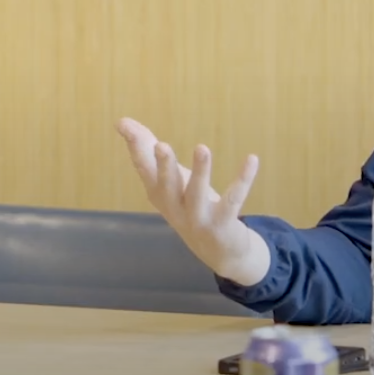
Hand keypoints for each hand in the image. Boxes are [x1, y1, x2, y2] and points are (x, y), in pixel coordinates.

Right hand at [116, 117, 269, 285]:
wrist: (217, 252)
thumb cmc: (188, 205)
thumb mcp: (169, 179)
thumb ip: (147, 150)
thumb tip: (122, 121)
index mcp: (158, 194)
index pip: (143, 169)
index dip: (136, 148)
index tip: (125, 125)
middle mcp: (174, 208)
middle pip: (167, 186)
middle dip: (164, 166)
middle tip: (161, 145)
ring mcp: (198, 218)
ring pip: (197, 194)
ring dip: (200, 171)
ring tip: (202, 148)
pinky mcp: (223, 224)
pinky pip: (233, 199)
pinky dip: (242, 179)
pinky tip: (251, 159)